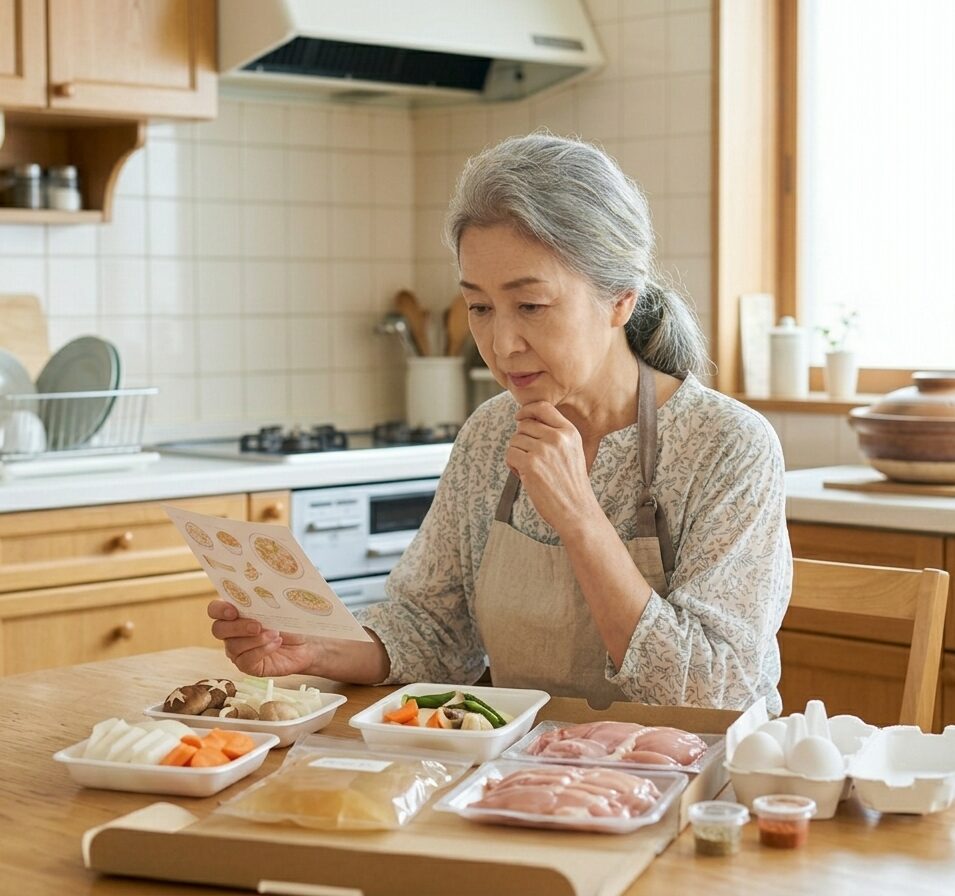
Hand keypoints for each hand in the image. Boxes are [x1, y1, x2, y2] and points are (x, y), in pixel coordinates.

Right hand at [207, 600, 320, 677]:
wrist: (305, 643)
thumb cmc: (289, 621)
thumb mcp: (278, 607)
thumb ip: (265, 599)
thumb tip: (265, 588)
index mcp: (234, 612)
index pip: (214, 610)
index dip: (220, 610)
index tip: (234, 611)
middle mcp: (231, 632)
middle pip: (218, 629)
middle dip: (238, 627)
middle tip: (258, 625)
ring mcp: (237, 650)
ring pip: (233, 646)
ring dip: (256, 639)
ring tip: (275, 634)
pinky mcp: (247, 665)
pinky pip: (246, 660)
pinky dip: (262, 650)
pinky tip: (276, 643)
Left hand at [505, 401, 599, 534]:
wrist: (576, 510)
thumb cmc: (571, 484)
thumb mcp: (572, 452)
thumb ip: (555, 435)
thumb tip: (525, 420)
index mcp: (569, 432)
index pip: (543, 407)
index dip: (527, 410)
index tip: (519, 417)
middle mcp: (557, 437)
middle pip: (524, 424)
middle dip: (521, 439)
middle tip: (529, 458)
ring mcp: (543, 450)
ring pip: (515, 440)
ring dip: (516, 454)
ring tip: (528, 470)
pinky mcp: (531, 465)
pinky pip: (510, 454)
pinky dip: (511, 465)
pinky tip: (523, 475)